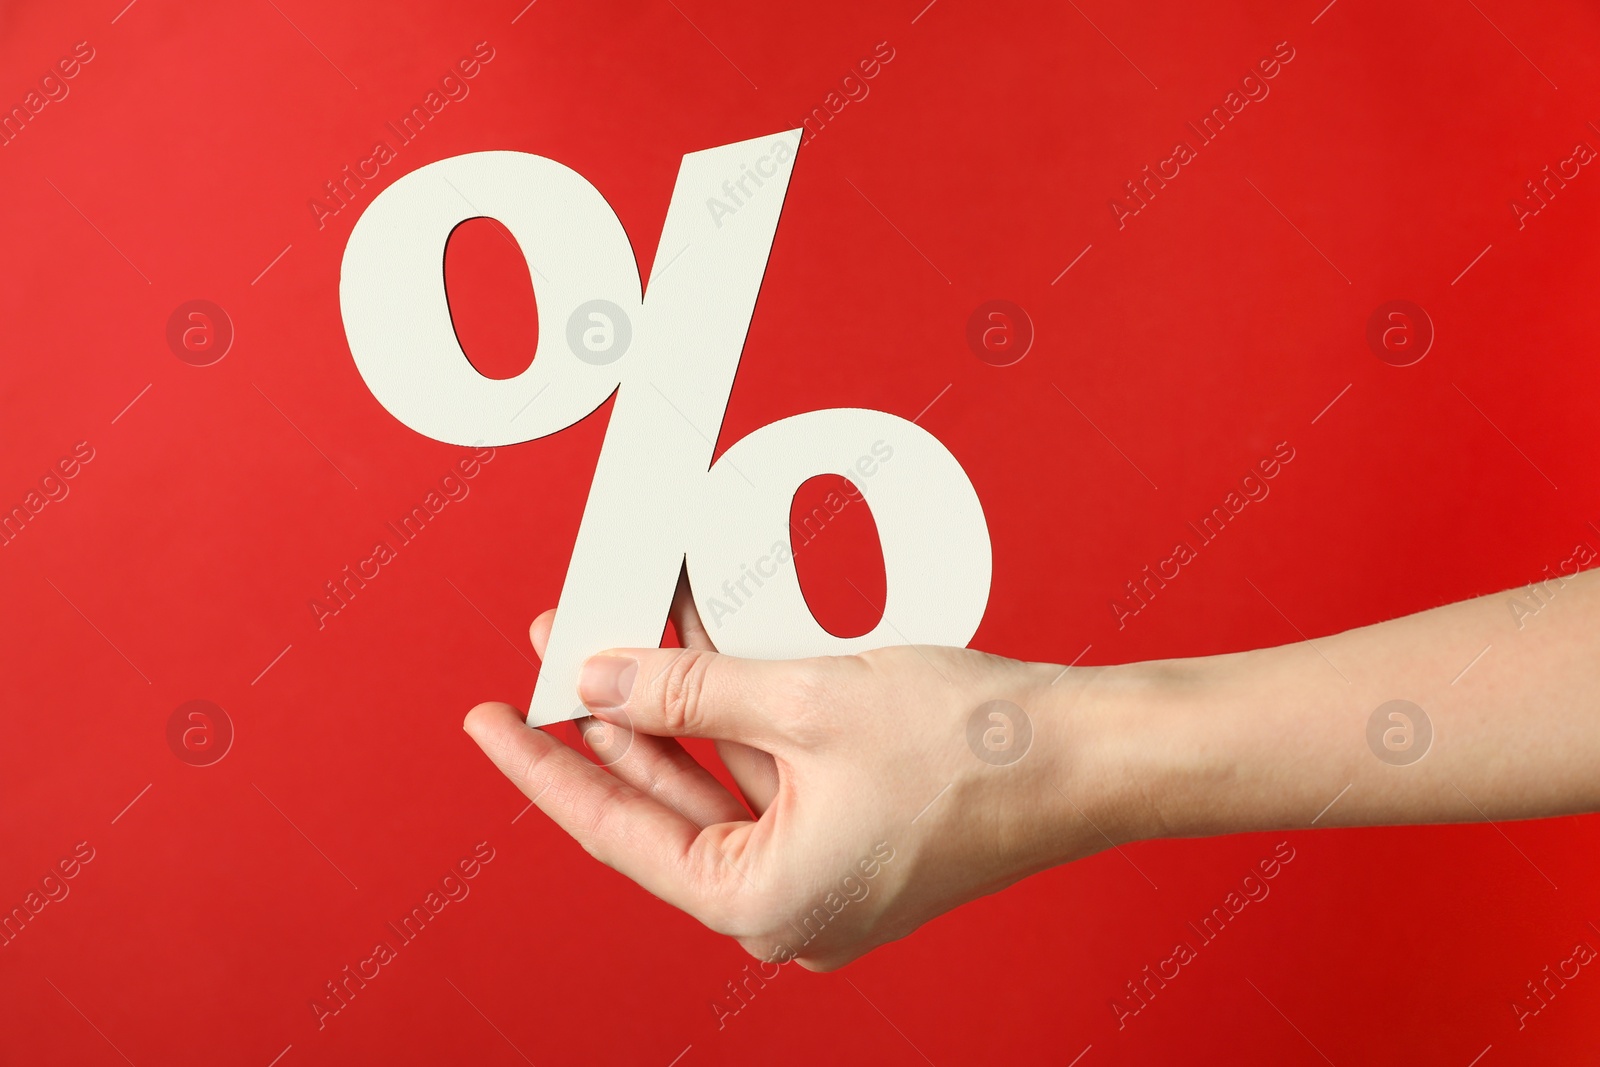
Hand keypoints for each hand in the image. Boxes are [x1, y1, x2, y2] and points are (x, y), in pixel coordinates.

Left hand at [463, 574, 1118, 969]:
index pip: (614, 828)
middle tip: (556, 644)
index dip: (542, 764)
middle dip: (609, 711)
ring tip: (623, 628)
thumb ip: (686, 691)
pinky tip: (702, 646)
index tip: (489, 719)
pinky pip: (767, 771)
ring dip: (673, 700)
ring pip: (714, 777)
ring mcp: (822, 873)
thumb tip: (597, 677)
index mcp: (763, 904)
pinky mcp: (852, 836)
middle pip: (661, 799)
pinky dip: (733, 711)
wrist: (1091, 756)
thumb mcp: (805, 702)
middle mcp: (787, 906)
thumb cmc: (975, 749)